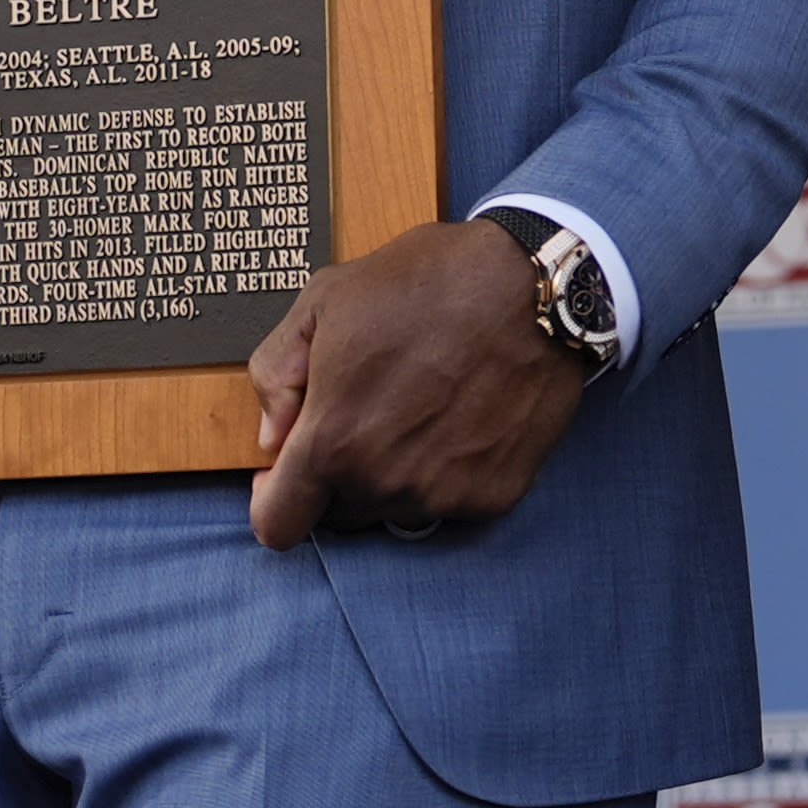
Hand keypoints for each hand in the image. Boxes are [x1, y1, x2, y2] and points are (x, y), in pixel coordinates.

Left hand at [244, 221, 592, 550]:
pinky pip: (453, 503)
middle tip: (369, 414)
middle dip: (340, 476)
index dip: (275, 501)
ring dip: (397, 475)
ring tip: (422, 407)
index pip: (278, 525)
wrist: (533, 285)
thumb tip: (274, 437)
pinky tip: (463, 417)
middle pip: (340, 515)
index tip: (288, 475)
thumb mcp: (323, 301)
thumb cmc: (427, 282)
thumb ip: (276, 374)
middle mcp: (385, 482)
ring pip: (397, 509)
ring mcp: (445, 495)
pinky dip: (450, 472)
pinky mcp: (495, 494)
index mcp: (333, 441)